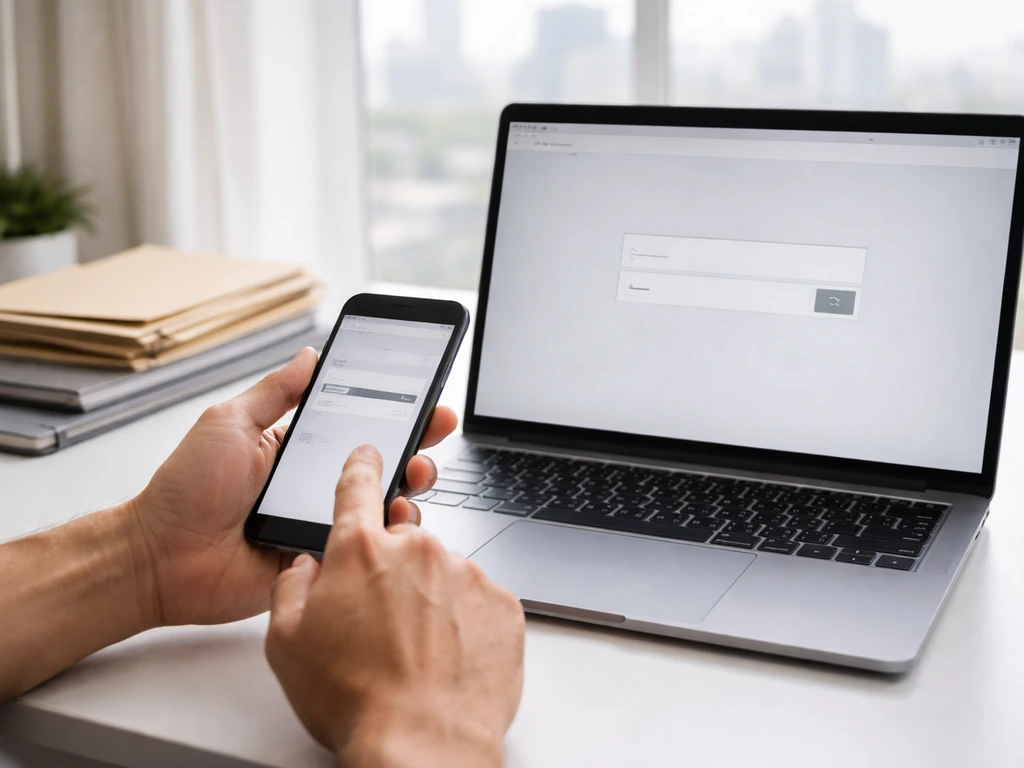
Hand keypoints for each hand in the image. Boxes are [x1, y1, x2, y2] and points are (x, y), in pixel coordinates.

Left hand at [128, 347, 457, 626]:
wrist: (159, 558)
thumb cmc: (184, 491)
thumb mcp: (229, 424)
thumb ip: (273, 392)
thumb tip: (310, 354)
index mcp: (298, 449)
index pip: (359, 425)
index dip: (396, 412)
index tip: (426, 398)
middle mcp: (315, 485)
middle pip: (381, 464)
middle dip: (417, 444)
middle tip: (434, 430)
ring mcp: (319, 523)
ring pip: (381, 507)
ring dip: (408, 487)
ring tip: (414, 474)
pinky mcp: (319, 560)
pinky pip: (363, 549)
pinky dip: (385, 536)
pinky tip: (392, 519)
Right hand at [265, 445, 524, 767]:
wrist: (424, 743)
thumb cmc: (355, 699)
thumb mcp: (286, 643)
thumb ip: (291, 587)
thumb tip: (306, 566)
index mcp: (361, 550)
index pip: (357, 486)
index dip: (361, 467)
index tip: (369, 454)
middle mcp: (418, 549)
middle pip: (403, 541)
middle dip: (391, 572)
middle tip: (381, 624)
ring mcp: (466, 574)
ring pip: (443, 573)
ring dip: (430, 600)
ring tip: (416, 652)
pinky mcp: (502, 603)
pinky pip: (478, 601)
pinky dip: (465, 622)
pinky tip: (448, 658)